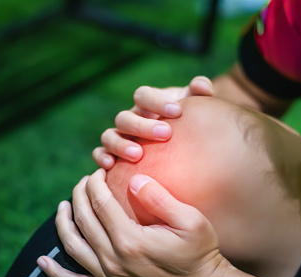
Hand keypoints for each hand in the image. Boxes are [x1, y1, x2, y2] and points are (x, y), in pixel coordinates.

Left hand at [37, 169, 229, 276]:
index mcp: (131, 241)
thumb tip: (133, 180)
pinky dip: (56, 273)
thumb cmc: (198, 251)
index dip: (94, 184)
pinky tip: (42, 261)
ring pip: (73, 246)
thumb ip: (160, 198)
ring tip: (63, 206)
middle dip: (79, 195)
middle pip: (84, 221)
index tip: (98, 172)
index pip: (100, 204)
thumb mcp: (191, 220)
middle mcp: (114, 261)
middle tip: (83, 182)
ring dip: (63, 223)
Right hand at [93, 76, 213, 168]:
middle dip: (143, 126)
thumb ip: (199, 93)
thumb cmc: (186, 124)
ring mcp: (118, 137)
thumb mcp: (195, 108)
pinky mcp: (111, 154)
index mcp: (146, 105)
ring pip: (109, 136)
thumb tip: (201, 86)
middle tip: (165, 134)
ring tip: (138, 155)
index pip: (143, 95)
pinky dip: (101, 157)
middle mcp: (129, 119)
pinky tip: (111, 166)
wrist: (180, 144)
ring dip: (120, 144)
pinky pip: (99, 154)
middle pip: (125, 117)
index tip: (177, 111)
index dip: (157, 101)